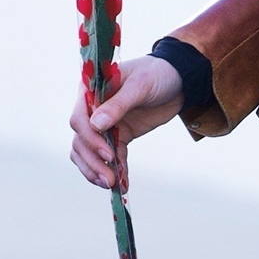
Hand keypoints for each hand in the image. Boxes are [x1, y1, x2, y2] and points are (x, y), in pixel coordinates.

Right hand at [68, 55, 183, 190]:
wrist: (179, 79)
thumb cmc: (157, 73)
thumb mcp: (141, 85)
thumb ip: (119, 104)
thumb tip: (95, 125)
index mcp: (91, 90)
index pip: (79, 119)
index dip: (90, 139)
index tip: (108, 154)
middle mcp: (92, 109)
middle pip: (81, 141)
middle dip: (93, 162)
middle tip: (108, 179)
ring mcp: (104, 125)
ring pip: (89, 154)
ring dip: (97, 171)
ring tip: (112, 184)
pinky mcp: (118, 136)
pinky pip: (110, 158)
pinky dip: (114, 170)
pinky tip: (122, 184)